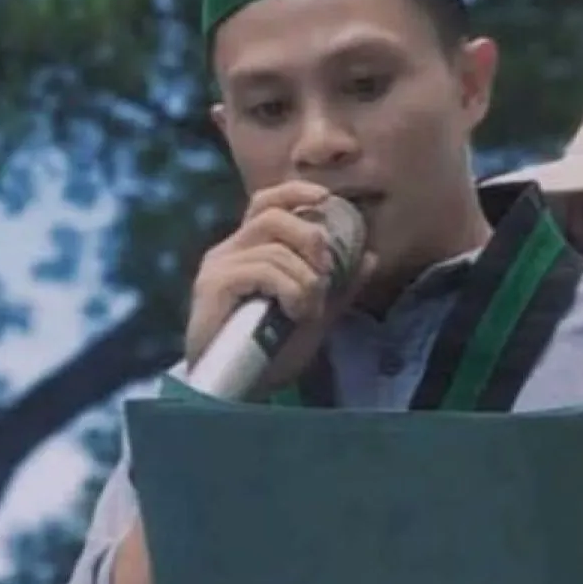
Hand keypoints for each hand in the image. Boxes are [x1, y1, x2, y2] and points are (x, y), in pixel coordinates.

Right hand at [185, 181, 374, 391]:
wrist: (235, 392)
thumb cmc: (268, 352)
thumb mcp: (315, 315)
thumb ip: (339, 286)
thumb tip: (371, 256)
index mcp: (249, 250)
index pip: (267, 202)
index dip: (296, 192)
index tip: (327, 198)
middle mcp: (229, 251)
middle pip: (272, 215)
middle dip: (310, 237)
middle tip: (326, 270)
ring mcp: (217, 268)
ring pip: (273, 248)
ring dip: (304, 277)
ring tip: (309, 309)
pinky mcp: (211, 286)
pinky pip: (262, 270)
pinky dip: (289, 288)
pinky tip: (294, 312)